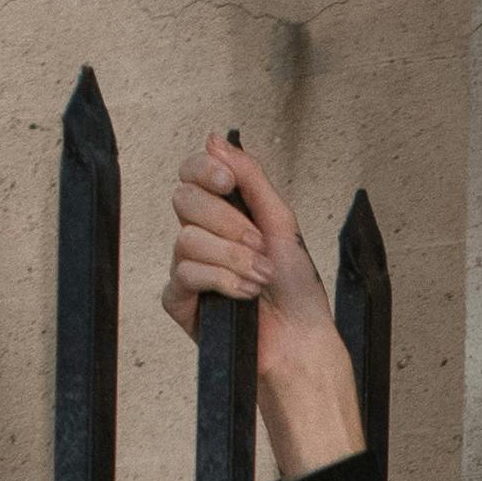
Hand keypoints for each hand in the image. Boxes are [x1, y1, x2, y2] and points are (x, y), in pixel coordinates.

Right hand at [167, 131, 359, 480]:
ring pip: (186, 238)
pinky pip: (185, 274)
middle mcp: (201, 236)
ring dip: (232, 257)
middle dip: (229, 222)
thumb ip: (250, 177)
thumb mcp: (280, 221)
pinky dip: (221, 281)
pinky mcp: (181, 301)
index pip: (192, 174)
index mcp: (223, 214)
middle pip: (184, 200)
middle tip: (260, 245)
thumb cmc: (296, 290)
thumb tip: (216, 140)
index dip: (205, 170)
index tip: (228, 181)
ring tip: (260, 276)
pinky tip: (244, 294)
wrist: (301, 341)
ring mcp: (187, 269)